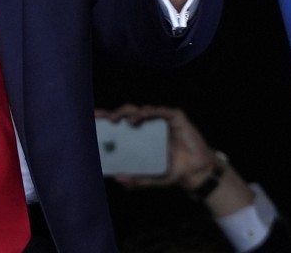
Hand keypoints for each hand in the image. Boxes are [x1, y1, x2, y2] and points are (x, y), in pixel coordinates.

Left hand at [95, 104, 218, 190]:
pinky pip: (162, 111)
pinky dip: (152, 111)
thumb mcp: (152, 178)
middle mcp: (148, 125)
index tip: (94, 118)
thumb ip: (137, 180)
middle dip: (116, 114)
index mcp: (139, 136)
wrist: (196, 173)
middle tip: (108, 120)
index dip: (107, 119)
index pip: (120, 124)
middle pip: (128, 113)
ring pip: (143, 110)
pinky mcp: (176, 117)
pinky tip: (144, 115)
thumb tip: (119, 179)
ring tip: (125, 121)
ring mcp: (162, 120)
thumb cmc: (172, 171)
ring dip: (132, 113)